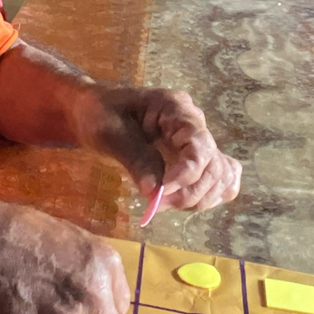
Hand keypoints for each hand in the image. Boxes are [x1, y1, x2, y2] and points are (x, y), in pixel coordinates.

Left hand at [94, 87, 241, 213]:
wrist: (93, 112)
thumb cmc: (98, 115)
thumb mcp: (109, 132)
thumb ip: (135, 158)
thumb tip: (155, 191)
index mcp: (175, 109)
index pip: (199, 145)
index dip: (187, 174)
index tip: (162, 193)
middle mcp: (194, 123)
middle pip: (215, 165)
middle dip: (190, 192)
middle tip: (157, 205)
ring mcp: (196, 141)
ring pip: (221, 175)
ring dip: (198, 198)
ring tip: (163, 204)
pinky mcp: (194, 158)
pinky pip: (220, 178)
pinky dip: (209, 195)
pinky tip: (184, 201)